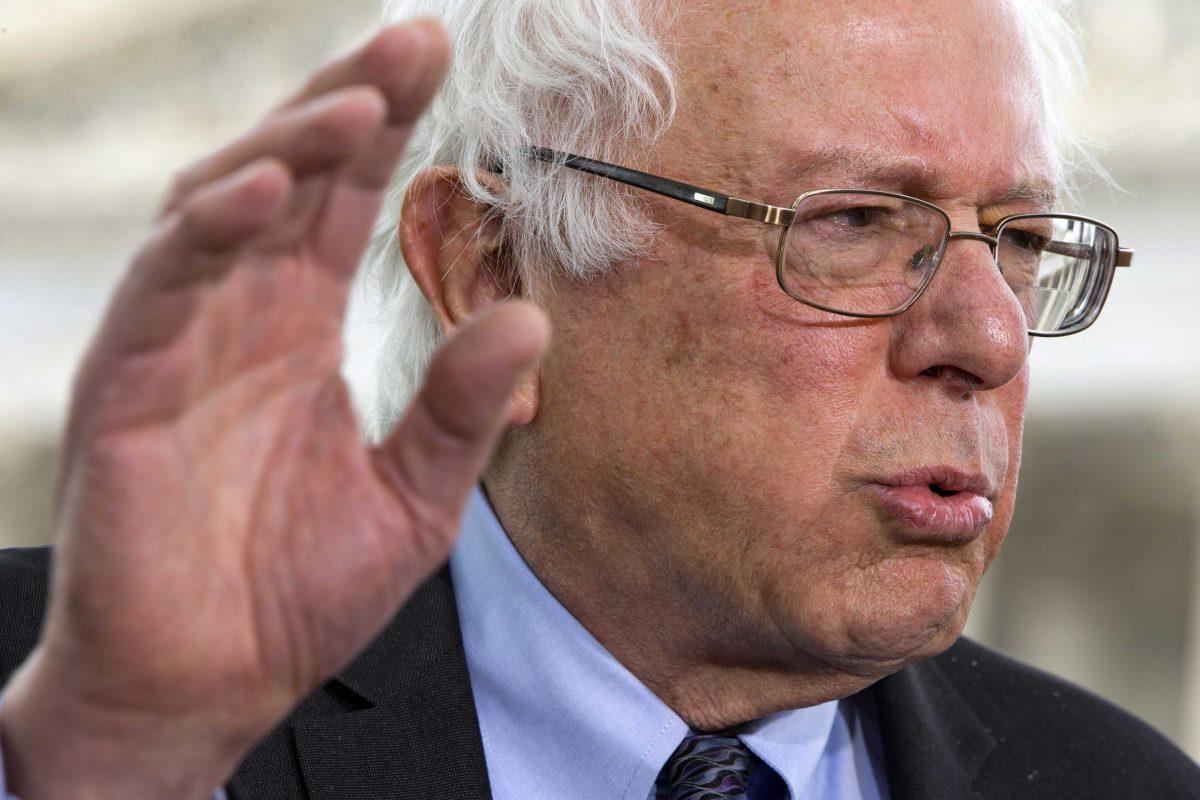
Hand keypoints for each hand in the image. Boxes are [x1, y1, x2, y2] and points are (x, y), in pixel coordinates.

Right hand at [0, 20, 547, 799]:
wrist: (211, 688)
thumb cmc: (299, 593)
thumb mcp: (414, 498)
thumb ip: (461, 409)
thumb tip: (532, 317)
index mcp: (298, 328)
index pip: (341, 203)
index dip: (385, 131)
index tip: (439, 64)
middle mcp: (238, 316)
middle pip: (284, 179)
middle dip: (343, 105)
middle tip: (410, 43)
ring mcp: (177, 340)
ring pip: (216, 207)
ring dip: (282, 148)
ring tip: (354, 107)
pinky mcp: (123, 384)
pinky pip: (160, 287)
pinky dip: (204, 233)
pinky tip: (259, 195)